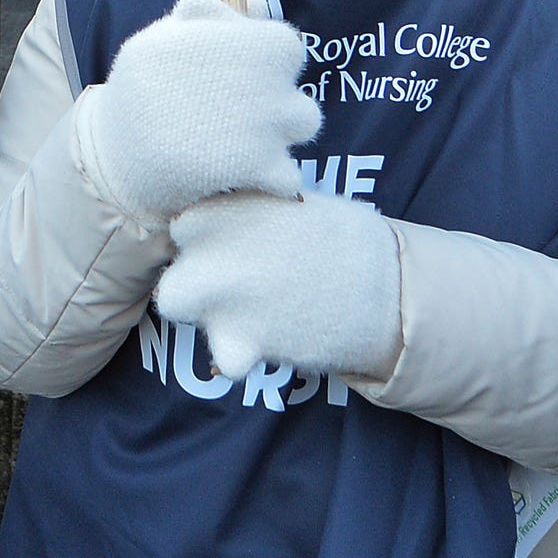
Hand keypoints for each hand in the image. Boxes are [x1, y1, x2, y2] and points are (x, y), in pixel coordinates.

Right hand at [73, 0, 318, 223]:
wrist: (117, 150)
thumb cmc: (140, 86)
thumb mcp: (165, 39)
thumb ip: (211, 18)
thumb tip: (255, 1)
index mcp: (249, 44)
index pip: (285, 46)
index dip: (266, 58)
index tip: (243, 70)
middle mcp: (267, 82)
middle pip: (297, 90)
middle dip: (276, 102)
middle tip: (237, 111)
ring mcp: (268, 127)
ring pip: (304, 125)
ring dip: (282, 133)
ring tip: (244, 140)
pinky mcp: (261, 168)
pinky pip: (290, 175)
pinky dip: (273, 176)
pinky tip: (244, 173)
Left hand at [158, 189, 400, 382]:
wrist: (388, 290)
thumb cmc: (344, 238)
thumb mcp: (290, 201)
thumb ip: (246, 206)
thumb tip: (222, 203)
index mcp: (226, 207)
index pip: (184, 218)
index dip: (205, 233)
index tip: (229, 242)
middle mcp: (213, 248)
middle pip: (168, 257)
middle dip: (191, 267)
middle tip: (227, 276)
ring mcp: (221, 295)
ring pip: (175, 302)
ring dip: (202, 308)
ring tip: (241, 309)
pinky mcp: (241, 340)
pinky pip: (217, 356)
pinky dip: (236, 355)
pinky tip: (260, 343)